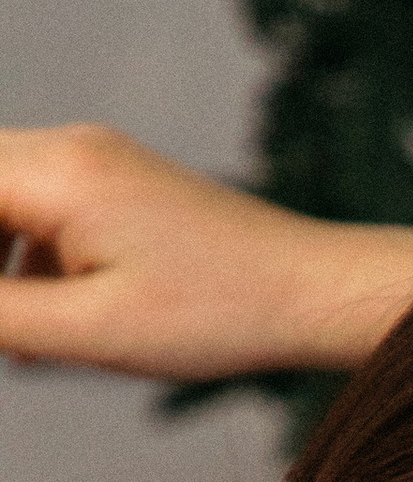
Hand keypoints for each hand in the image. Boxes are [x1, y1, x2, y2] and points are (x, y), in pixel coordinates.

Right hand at [0, 122, 412, 377]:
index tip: (1, 320)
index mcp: (57, 173)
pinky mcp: (119, 185)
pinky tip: (42, 324)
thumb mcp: (90, 330)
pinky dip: (23, 259)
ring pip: (0, 194)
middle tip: (11, 329)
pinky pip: (39, 209)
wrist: (313, 291)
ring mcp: (96, 160)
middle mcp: (70, 148)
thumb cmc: (221, 313)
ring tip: (22, 333)